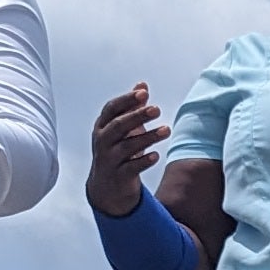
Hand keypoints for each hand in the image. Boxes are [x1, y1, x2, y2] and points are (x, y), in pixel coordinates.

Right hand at [86, 83, 166, 216]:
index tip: (144, 92)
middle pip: (118, 126)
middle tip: (157, 109)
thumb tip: (142, 84)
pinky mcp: (118, 176)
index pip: (112, 109)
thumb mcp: (122, 128)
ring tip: (166, 129)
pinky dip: (143, 161)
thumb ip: (132, 107)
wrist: (108, 185)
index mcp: (102, 126)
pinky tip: (156, 155)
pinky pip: (131, 168)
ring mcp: (109, 159)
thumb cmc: (117, 148)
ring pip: (127, 147)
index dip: (127, 100)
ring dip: (147, 137)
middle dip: (137, 116)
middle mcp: (102, 141)